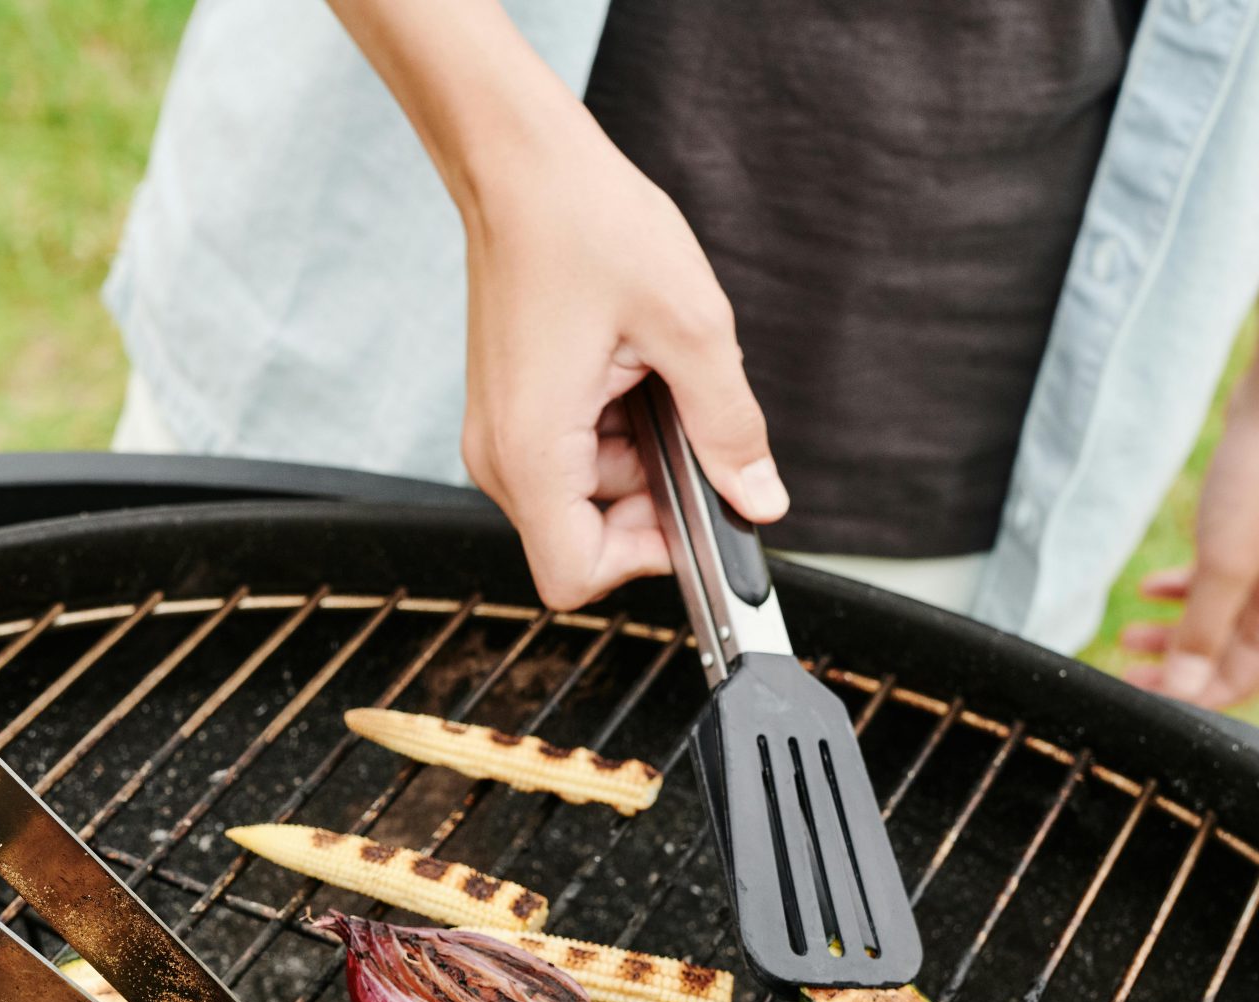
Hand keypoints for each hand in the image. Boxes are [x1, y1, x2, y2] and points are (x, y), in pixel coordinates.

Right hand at [454, 97, 787, 610]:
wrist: (520, 167)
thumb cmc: (586, 225)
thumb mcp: (690, 327)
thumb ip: (729, 427)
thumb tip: (760, 499)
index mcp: (535, 449)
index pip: (575, 576)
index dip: (644, 560)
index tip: (693, 510)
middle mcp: (500, 456)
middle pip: (581, 543)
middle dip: (648, 502)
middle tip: (688, 427)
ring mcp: (499, 436)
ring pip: (580, 501)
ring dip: (634, 460)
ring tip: (655, 376)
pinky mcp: (507, 413)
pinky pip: (567, 460)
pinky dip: (610, 435)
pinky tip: (628, 371)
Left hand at [1118, 394, 1258, 709]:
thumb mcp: (1224, 567)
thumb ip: (1202, 631)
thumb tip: (1185, 689)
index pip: (1237, 682)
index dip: (1188, 697)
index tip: (1137, 695)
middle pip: (1223, 656)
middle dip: (1175, 669)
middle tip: (1123, 671)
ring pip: (1213, 620)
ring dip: (1172, 632)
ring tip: (1124, 635)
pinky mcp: (1248, 541)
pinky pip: (1211, 584)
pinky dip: (1179, 592)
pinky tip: (1146, 590)